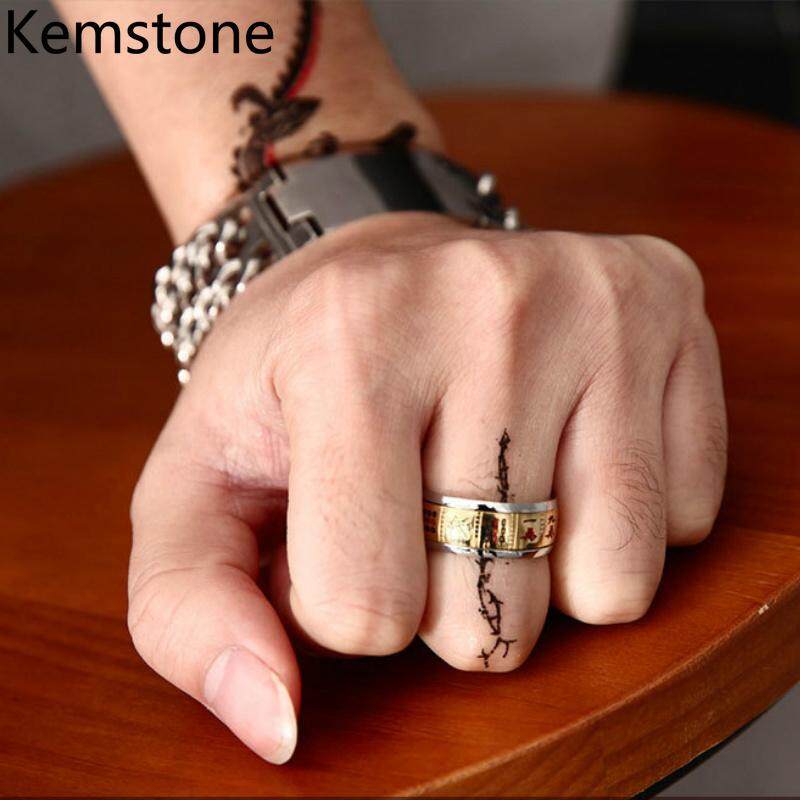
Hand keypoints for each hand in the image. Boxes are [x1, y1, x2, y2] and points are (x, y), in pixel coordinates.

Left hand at [128, 212, 725, 762]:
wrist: (377, 262)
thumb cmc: (290, 377)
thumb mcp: (198, 483)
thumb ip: (191, 612)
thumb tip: (276, 723)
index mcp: (348, 340)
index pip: (365, 610)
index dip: (344, 601)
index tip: (342, 526)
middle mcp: (489, 305)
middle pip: (494, 615)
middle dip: (446, 592)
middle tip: (421, 495)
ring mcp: (598, 304)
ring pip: (607, 585)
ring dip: (539, 565)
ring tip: (491, 471)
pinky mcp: (670, 311)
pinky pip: (679, 521)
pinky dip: (611, 516)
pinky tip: (559, 441)